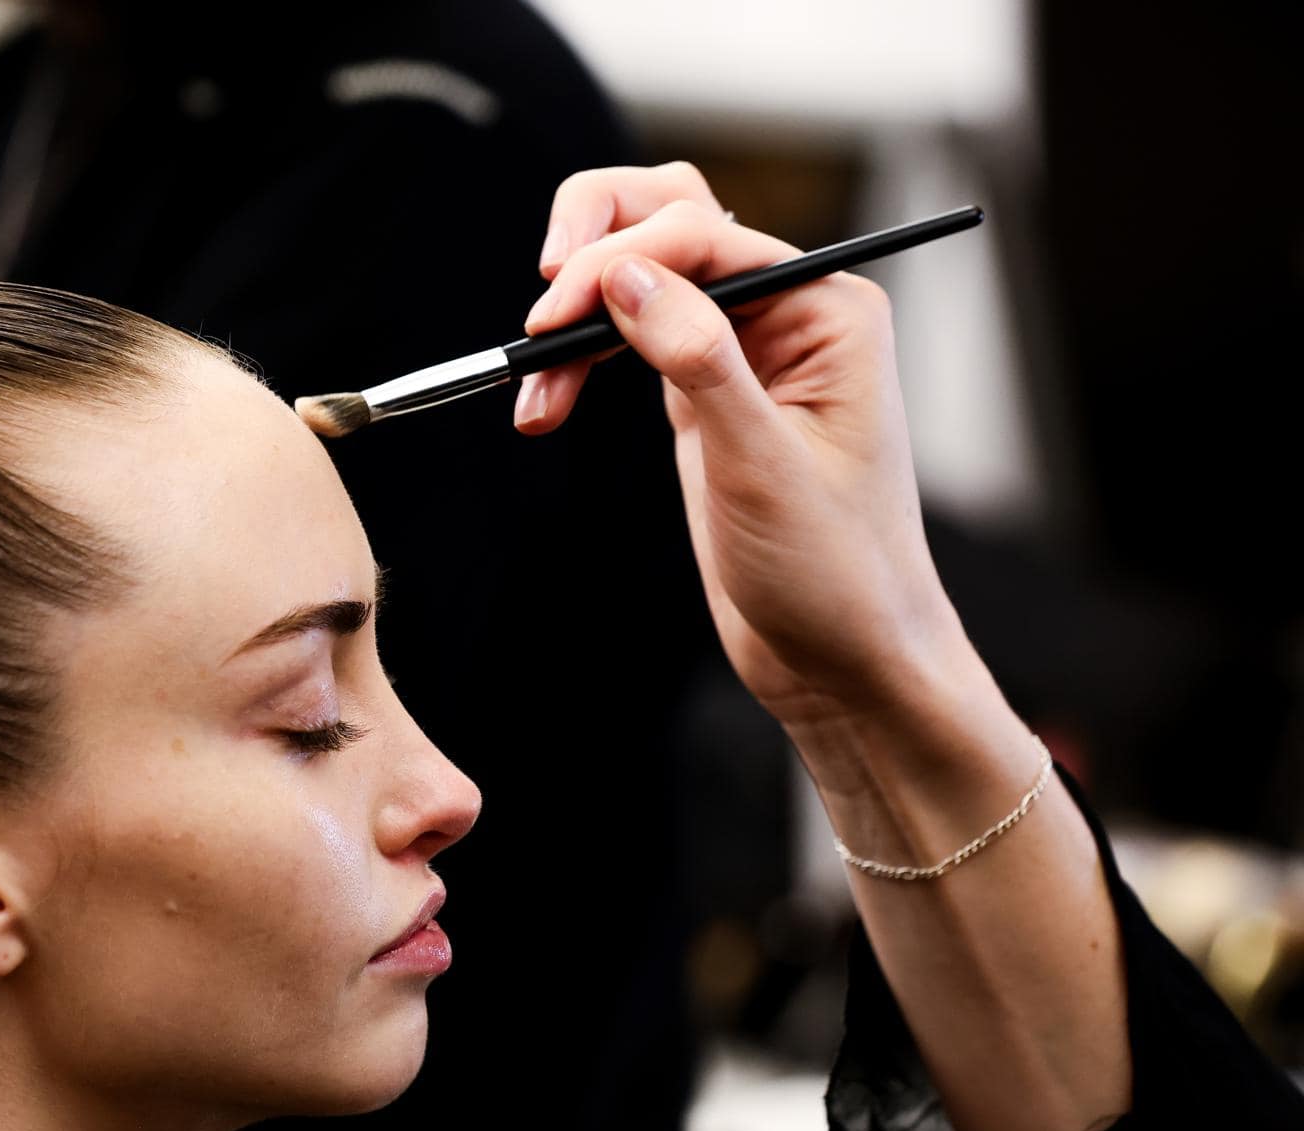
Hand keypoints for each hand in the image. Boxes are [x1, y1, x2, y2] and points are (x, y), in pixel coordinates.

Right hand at [517, 163, 975, 729]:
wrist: (844, 660)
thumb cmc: (834, 572)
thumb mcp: (762, 467)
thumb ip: (698, 360)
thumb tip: (628, 277)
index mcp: (827, 311)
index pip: (704, 237)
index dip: (619, 262)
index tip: (555, 317)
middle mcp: (787, 315)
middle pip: (673, 221)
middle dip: (596, 247)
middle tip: (543, 308)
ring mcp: (741, 353)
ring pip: (642, 277)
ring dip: (579, 316)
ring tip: (535, 390)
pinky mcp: (703, 395)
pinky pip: (631, 342)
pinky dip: (580, 363)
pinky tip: (546, 404)